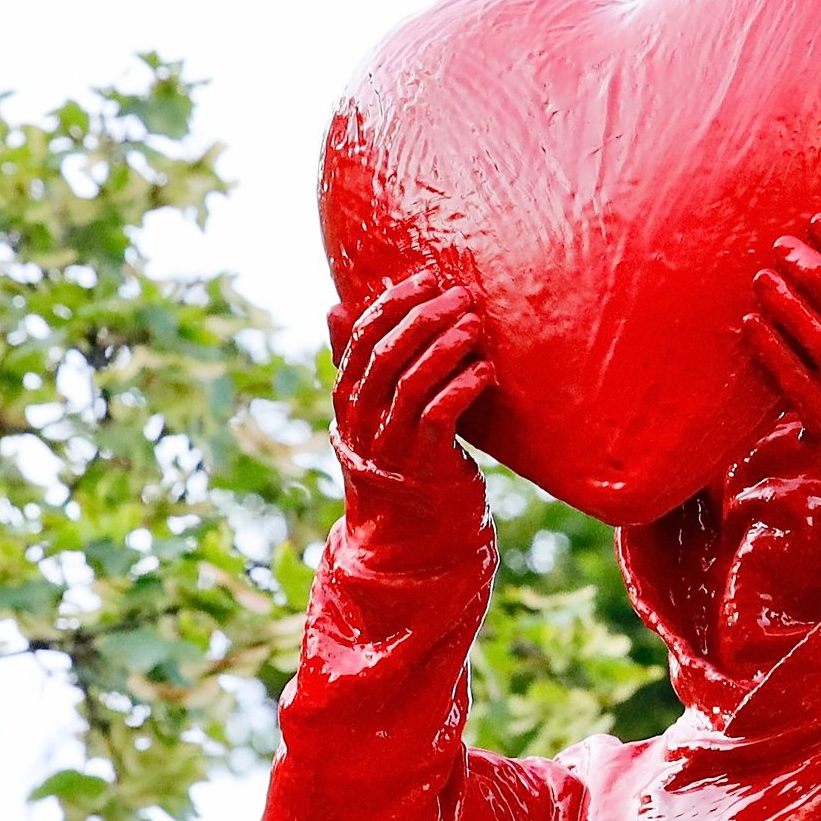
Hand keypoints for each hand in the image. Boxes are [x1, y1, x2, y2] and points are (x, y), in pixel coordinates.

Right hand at [330, 271, 494, 545]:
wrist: (407, 543)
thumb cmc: (397, 464)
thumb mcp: (371, 414)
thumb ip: (356, 364)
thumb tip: (335, 306)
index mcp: (347, 401)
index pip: (362, 339)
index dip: (393, 303)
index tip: (426, 276)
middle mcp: (362, 422)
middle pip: (387, 355)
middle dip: (425, 317)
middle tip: (460, 294)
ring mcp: (392, 446)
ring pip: (414, 382)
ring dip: (448, 347)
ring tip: (476, 325)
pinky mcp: (424, 468)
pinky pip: (440, 418)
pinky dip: (463, 388)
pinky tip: (485, 371)